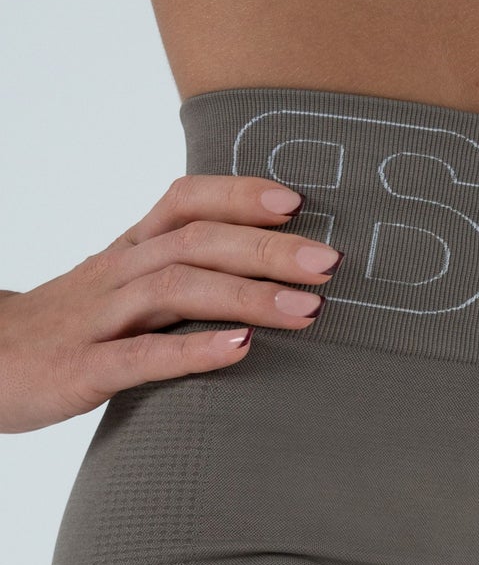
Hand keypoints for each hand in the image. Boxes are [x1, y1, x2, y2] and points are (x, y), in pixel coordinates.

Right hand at [0, 175, 343, 433]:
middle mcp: (115, 275)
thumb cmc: (64, 328)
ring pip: (174, 291)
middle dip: (266, 249)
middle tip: (329, 262)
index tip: (296, 201)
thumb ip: (176, 276)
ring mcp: (96, 320)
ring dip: (245, 296)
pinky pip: (140, 357)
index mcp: (127, 252)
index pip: (183, 202)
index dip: (238, 194)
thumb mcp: (118, 290)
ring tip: (305, 309)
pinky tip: (240, 350)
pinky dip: (193, 351)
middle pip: (195, 243)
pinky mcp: (79, 370)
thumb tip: (259, 275)